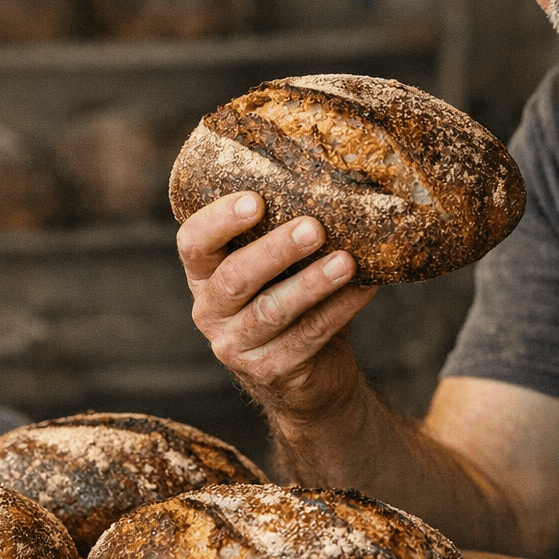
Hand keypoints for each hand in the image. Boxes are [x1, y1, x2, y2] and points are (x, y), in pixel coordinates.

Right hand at [176, 191, 378, 428]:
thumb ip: (286, 232)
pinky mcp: (270, 370)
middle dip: (275, 250)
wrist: (309, 374)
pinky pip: (308, 335)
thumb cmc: (294, 302)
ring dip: (312, 283)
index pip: (193, 243)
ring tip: (347, 262)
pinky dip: (340, 309)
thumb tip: (335, 184)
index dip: (218, 221)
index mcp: (205, 276)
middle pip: (234, 278)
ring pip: (272, 311)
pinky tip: (365, 288)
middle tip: (313, 227)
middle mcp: (211, 312)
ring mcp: (236, 346)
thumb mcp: (279, 269)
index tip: (254, 199)